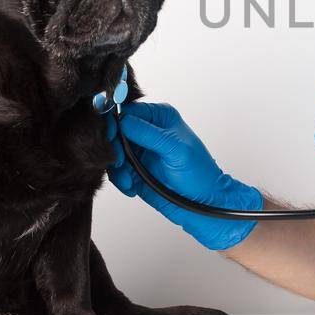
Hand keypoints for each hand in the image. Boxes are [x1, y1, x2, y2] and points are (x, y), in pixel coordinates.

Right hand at [105, 103, 262, 250]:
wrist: (203, 204)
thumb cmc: (200, 174)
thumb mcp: (176, 150)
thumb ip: (149, 134)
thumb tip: (123, 120)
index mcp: (160, 118)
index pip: (128, 111)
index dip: (116, 123)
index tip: (112, 137)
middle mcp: (147, 131)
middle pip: (115, 132)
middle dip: (115, 148)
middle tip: (120, 162)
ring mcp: (140, 151)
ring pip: (113, 152)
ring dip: (117, 168)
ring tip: (129, 181)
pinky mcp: (134, 170)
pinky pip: (116, 171)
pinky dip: (120, 180)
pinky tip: (131, 187)